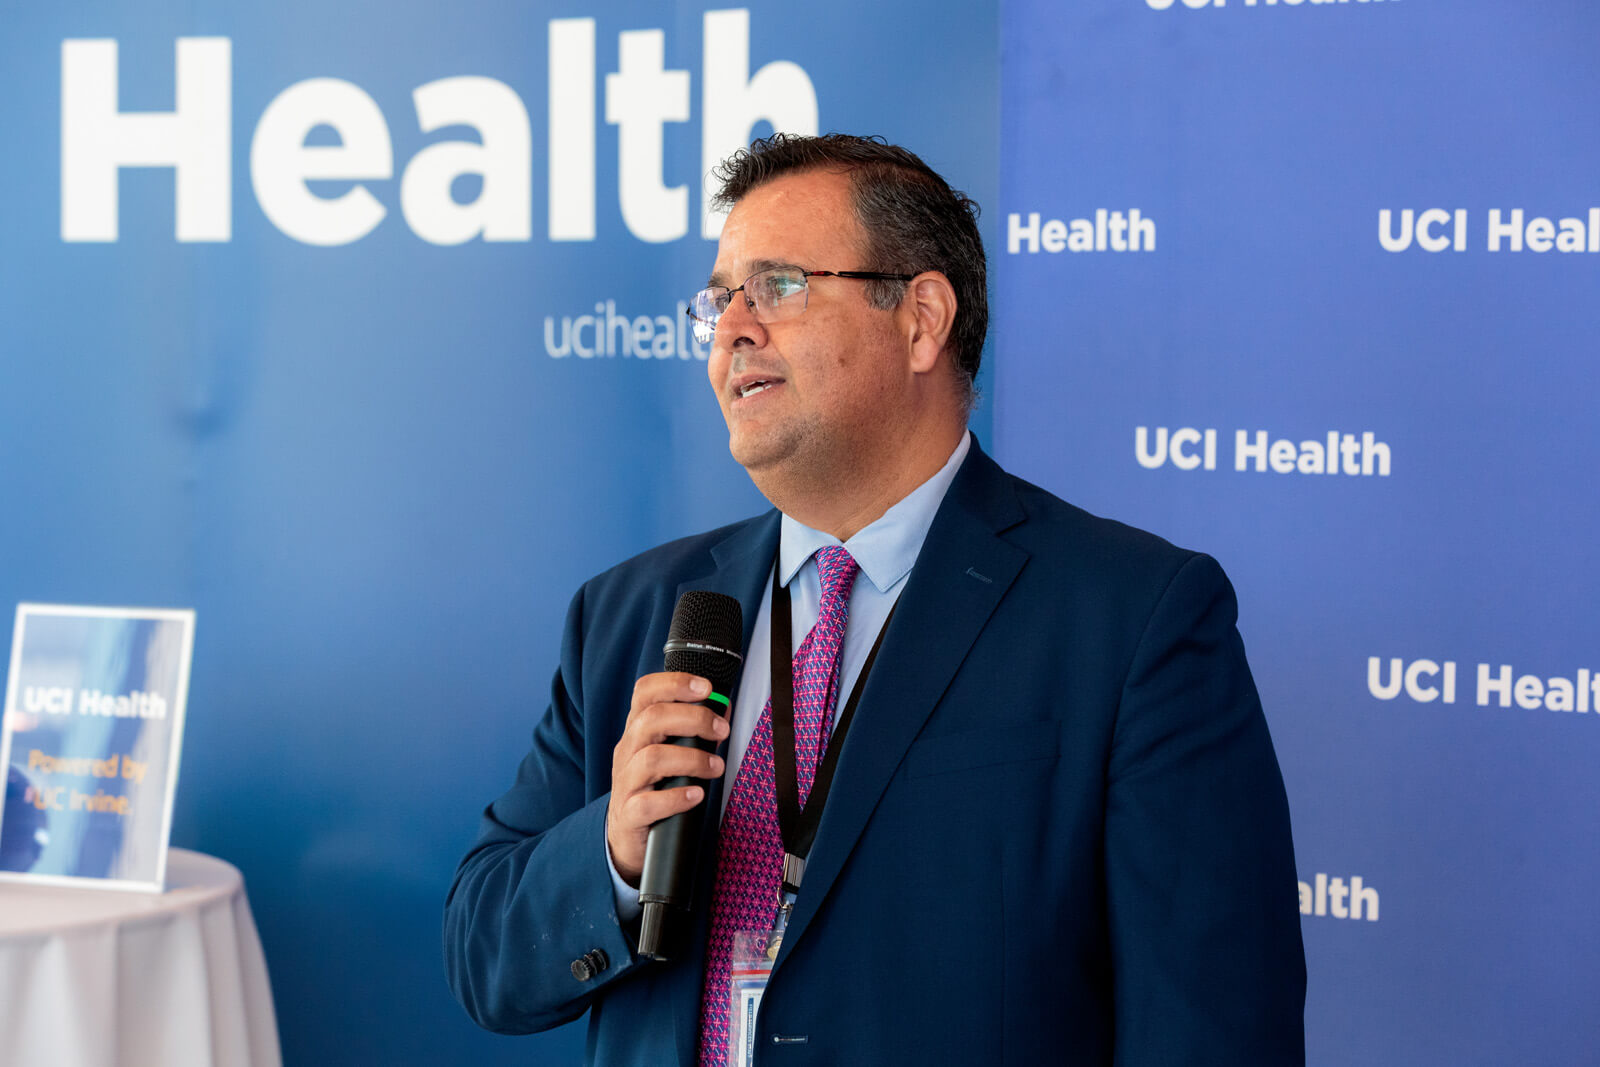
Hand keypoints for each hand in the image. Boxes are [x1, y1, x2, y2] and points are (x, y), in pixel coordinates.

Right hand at [605, 672, 729, 886]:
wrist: (627, 836)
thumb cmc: (654, 787)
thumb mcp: (669, 753)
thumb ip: (692, 730)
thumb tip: (723, 707)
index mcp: (637, 730)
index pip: (645, 692)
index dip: (675, 683)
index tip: (707, 688)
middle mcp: (627, 751)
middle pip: (652, 719)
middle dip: (694, 719)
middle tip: (722, 731)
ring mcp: (625, 782)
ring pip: (651, 758)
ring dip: (692, 759)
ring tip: (716, 767)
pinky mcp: (629, 814)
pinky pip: (647, 803)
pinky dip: (675, 798)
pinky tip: (696, 795)